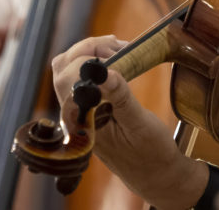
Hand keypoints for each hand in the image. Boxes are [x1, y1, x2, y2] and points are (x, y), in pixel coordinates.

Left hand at [51, 36, 206, 208]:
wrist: (155, 173)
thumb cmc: (149, 152)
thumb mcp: (139, 124)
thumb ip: (121, 97)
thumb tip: (106, 71)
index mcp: (80, 121)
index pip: (66, 78)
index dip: (87, 57)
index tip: (119, 53)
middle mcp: (74, 114)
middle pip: (62, 67)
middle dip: (89, 48)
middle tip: (120, 46)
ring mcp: (80, 110)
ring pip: (68, 68)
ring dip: (91, 51)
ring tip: (120, 49)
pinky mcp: (90, 106)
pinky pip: (81, 75)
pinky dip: (96, 59)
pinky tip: (118, 57)